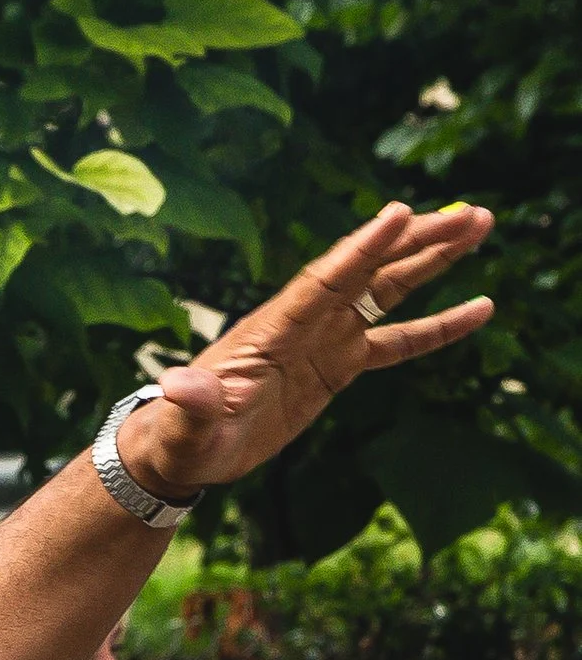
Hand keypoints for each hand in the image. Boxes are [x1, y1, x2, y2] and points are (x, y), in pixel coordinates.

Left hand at [120, 200, 494, 498]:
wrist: (185, 447)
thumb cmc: (183, 436)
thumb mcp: (187, 425)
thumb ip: (192, 404)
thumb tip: (179, 386)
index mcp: (273, 330)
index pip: (324, 281)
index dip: (361, 248)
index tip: (399, 212)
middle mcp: (304, 323)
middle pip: (369, 270)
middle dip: (417, 241)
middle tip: (472, 215)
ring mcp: (324, 340)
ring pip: (388, 291)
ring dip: (432, 261)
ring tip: (479, 230)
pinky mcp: (336, 365)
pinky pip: (395, 341)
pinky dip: (436, 328)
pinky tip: (478, 309)